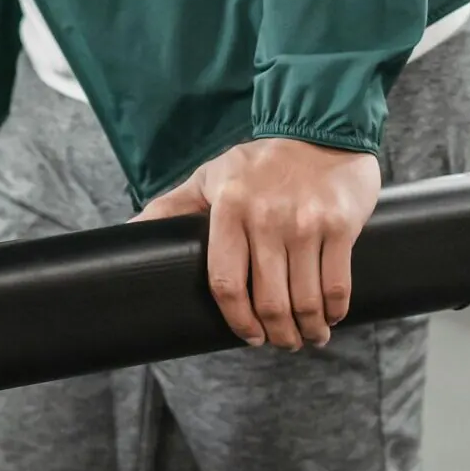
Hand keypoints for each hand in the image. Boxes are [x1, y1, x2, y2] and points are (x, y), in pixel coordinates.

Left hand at [134, 138, 381, 350]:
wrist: (323, 128)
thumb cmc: (261, 162)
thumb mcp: (210, 176)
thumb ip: (171, 207)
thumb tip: (129, 235)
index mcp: (229, 209)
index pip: (226, 284)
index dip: (238, 321)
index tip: (249, 336)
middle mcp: (267, 218)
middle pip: (269, 301)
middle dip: (278, 334)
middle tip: (283, 342)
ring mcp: (306, 223)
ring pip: (305, 300)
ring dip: (308, 329)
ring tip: (310, 336)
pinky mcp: (341, 224)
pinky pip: (337, 284)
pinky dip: (335, 310)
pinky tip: (331, 316)